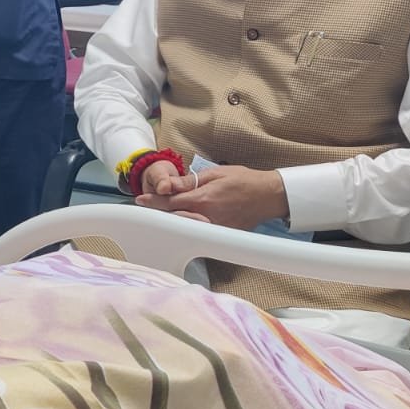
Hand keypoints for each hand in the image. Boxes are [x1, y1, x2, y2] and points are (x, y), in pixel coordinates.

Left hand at [136, 164, 288, 231]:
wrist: (269, 195)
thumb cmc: (243, 180)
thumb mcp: (215, 174)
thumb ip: (189, 181)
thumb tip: (168, 184)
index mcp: (203, 199)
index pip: (170, 203)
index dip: (153, 202)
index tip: (140, 200)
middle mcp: (207, 217)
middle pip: (175, 218)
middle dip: (160, 212)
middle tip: (147, 207)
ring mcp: (215, 228)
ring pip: (186, 228)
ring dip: (173, 221)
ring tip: (161, 215)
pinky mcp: (223, 235)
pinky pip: (201, 233)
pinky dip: (189, 227)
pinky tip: (183, 222)